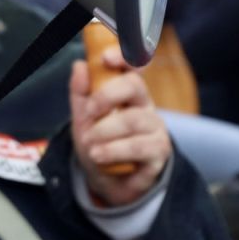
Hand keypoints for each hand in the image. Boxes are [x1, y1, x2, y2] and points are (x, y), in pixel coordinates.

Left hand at [69, 48, 170, 206]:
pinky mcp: (159, 151)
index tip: (105, 59)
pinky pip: (139, 146)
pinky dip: (114, 151)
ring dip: (105, 132)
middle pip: (134, 86)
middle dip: (106, 96)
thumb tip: (79, 65)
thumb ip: (81, 93)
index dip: (123, 57)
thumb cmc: (99, 143)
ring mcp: (155, 128)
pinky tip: (99, 156)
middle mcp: (144, 105)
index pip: (133, 66)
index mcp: (127, 92)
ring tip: (90, 145)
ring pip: (133, 119)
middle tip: (89, 114)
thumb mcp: (83, 118)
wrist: (107, 182)